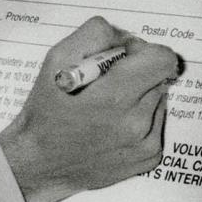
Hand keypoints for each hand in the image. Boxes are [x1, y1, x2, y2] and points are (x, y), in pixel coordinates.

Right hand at [0, 17, 180, 201]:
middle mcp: (136, 123)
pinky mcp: (148, 157)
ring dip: (139, 97)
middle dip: (137, 74)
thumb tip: (127, 39)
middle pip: (159, 78)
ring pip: (158, 100)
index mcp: (116, 96)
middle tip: (107, 85)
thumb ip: (95, 36)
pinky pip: (157, 124)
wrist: (39, 165)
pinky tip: (113, 127)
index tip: (126, 58)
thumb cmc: (44, 113)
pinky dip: (140, 120)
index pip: (162, 59)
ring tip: (107, 109)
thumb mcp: (55, 60)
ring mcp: (145, 144)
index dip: (144, 52)